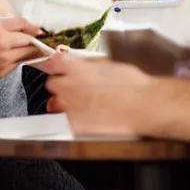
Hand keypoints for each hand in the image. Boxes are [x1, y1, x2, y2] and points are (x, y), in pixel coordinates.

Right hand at [0, 0, 42, 87]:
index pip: (22, 24)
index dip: (32, 26)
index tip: (39, 28)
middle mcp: (3, 43)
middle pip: (29, 40)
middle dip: (35, 39)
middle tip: (41, 39)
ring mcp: (3, 60)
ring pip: (26, 54)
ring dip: (31, 51)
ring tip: (37, 49)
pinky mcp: (0, 73)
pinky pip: (16, 66)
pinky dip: (19, 61)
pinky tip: (18, 58)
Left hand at [37, 55, 151, 135]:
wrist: (141, 105)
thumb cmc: (130, 84)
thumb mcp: (105, 63)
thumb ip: (85, 64)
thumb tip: (77, 63)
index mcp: (74, 67)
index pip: (48, 63)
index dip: (48, 65)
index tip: (47, 66)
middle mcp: (67, 86)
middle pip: (51, 84)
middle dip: (62, 86)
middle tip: (78, 88)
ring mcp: (68, 107)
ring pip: (54, 105)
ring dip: (63, 103)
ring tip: (84, 105)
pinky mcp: (73, 126)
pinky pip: (65, 122)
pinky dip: (73, 120)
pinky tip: (89, 117)